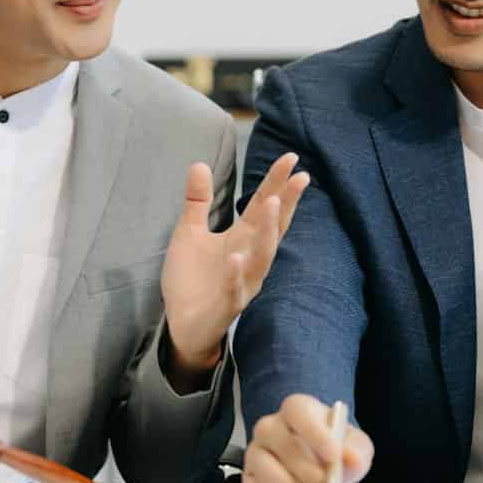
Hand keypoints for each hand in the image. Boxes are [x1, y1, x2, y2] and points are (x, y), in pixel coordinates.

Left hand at [159, 153, 310, 387]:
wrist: (183, 325)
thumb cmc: (192, 280)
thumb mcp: (190, 233)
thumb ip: (198, 202)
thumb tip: (200, 164)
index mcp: (242, 239)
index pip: (263, 206)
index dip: (277, 183)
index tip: (291, 158)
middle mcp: (249, 258)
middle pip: (272, 227)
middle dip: (286, 202)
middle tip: (300, 176)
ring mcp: (241, 282)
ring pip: (262, 256)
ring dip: (268, 231)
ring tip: (273, 203)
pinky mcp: (227, 304)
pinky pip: (234, 288)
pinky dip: (236, 273)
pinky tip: (236, 257)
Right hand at [244, 394, 374, 482]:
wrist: (319, 462)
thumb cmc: (335, 448)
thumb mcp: (355, 446)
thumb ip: (356, 451)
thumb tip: (352, 459)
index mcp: (297, 409)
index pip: (298, 411)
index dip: (315, 433)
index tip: (333, 456)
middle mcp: (270, 426)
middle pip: (282, 443)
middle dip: (308, 473)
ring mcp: (256, 451)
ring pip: (266, 470)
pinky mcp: (249, 477)